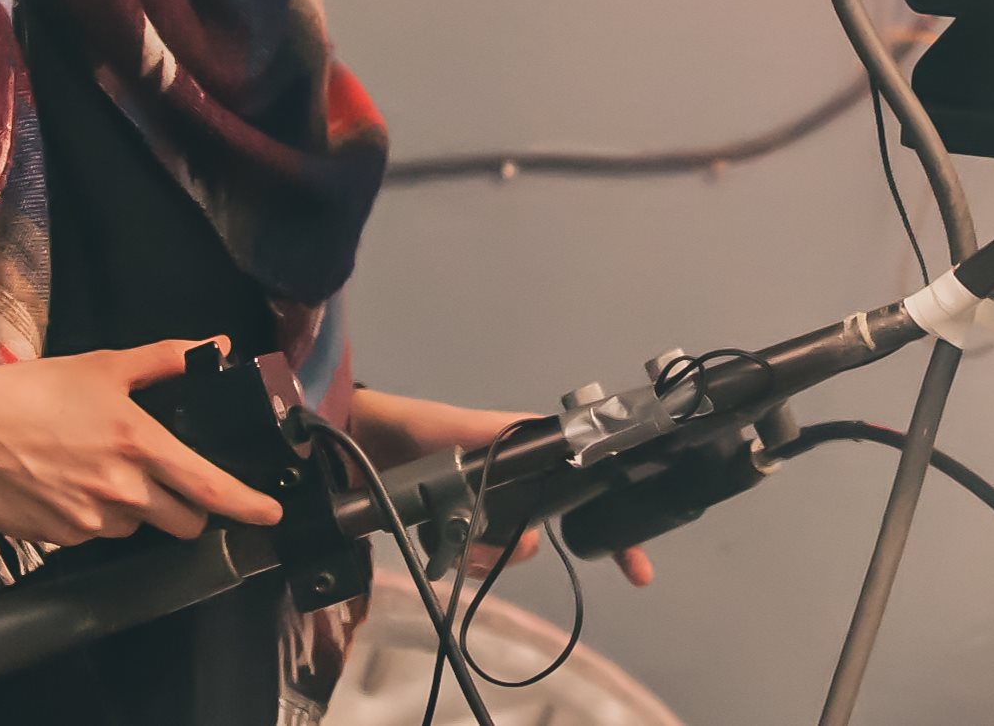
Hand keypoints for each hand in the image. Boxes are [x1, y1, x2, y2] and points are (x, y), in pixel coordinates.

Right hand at [0, 339, 285, 546]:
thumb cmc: (32, 392)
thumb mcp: (103, 366)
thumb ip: (165, 360)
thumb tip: (215, 346)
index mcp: (141, 445)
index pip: (210, 488)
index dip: (248, 505)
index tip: (271, 513)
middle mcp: (123, 491)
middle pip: (183, 521)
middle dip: (187, 507)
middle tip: (170, 481)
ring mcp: (92, 520)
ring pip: (139, 527)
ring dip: (137, 509)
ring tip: (103, 470)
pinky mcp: (62, 538)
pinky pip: (98, 533)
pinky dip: (97, 516)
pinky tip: (71, 484)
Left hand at [349, 390, 658, 587]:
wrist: (357, 447)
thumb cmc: (416, 429)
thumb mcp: (461, 428)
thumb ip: (502, 432)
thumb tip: (554, 433)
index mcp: (526, 458)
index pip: (582, 488)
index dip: (614, 529)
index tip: (636, 567)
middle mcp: (512, 486)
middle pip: (542, 531)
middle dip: (521, 549)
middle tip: (494, 550)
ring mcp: (484, 511)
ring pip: (508, 551)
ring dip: (484, 555)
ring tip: (452, 541)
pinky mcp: (455, 531)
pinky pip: (474, 561)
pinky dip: (460, 560)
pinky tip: (438, 549)